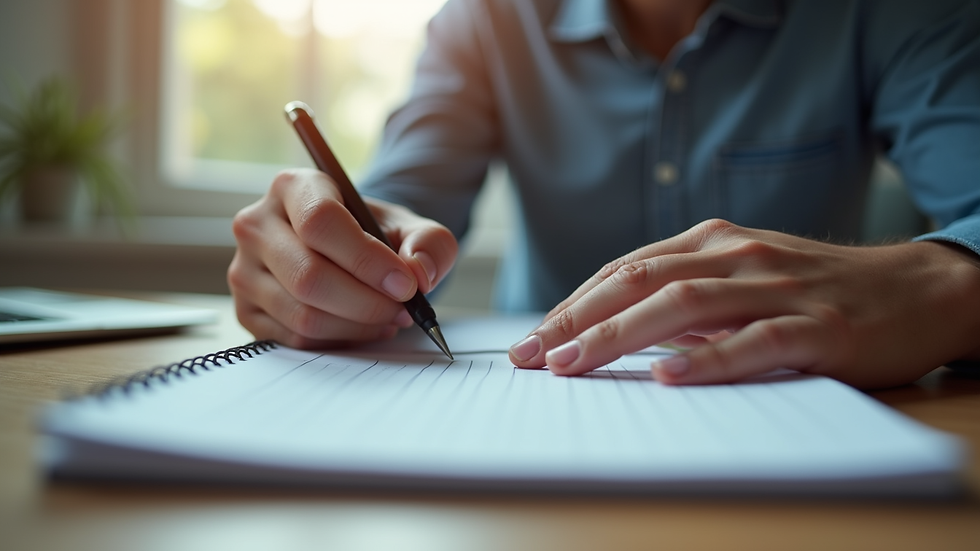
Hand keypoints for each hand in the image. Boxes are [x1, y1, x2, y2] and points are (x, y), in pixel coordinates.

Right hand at [228, 168, 457, 348]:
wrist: (345, 251)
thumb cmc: (373, 234)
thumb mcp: (410, 227)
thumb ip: (429, 243)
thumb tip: (419, 274)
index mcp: (292, 186)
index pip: (321, 223)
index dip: (367, 260)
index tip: (406, 284)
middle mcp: (256, 225)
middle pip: (309, 276)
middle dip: (367, 302)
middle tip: (404, 309)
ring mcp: (244, 270)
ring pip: (303, 314)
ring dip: (357, 325)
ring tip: (389, 317)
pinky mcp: (246, 311)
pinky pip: (295, 338)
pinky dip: (339, 340)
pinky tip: (363, 326)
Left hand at [508, 219, 979, 388]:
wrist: (917, 287)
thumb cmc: (817, 287)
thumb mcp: (745, 277)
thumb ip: (689, 295)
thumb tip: (618, 330)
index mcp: (714, 243)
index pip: (626, 270)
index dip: (573, 304)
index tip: (533, 339)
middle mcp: (737, 256)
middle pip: (640, 282)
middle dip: (576, 319)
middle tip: (531, 356)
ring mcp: (777, 288)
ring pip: (683, 305)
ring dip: (619, 336)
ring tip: (572, 364)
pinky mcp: (819, 327)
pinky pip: (755, 341)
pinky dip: (707, 359)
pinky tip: (667, 375)